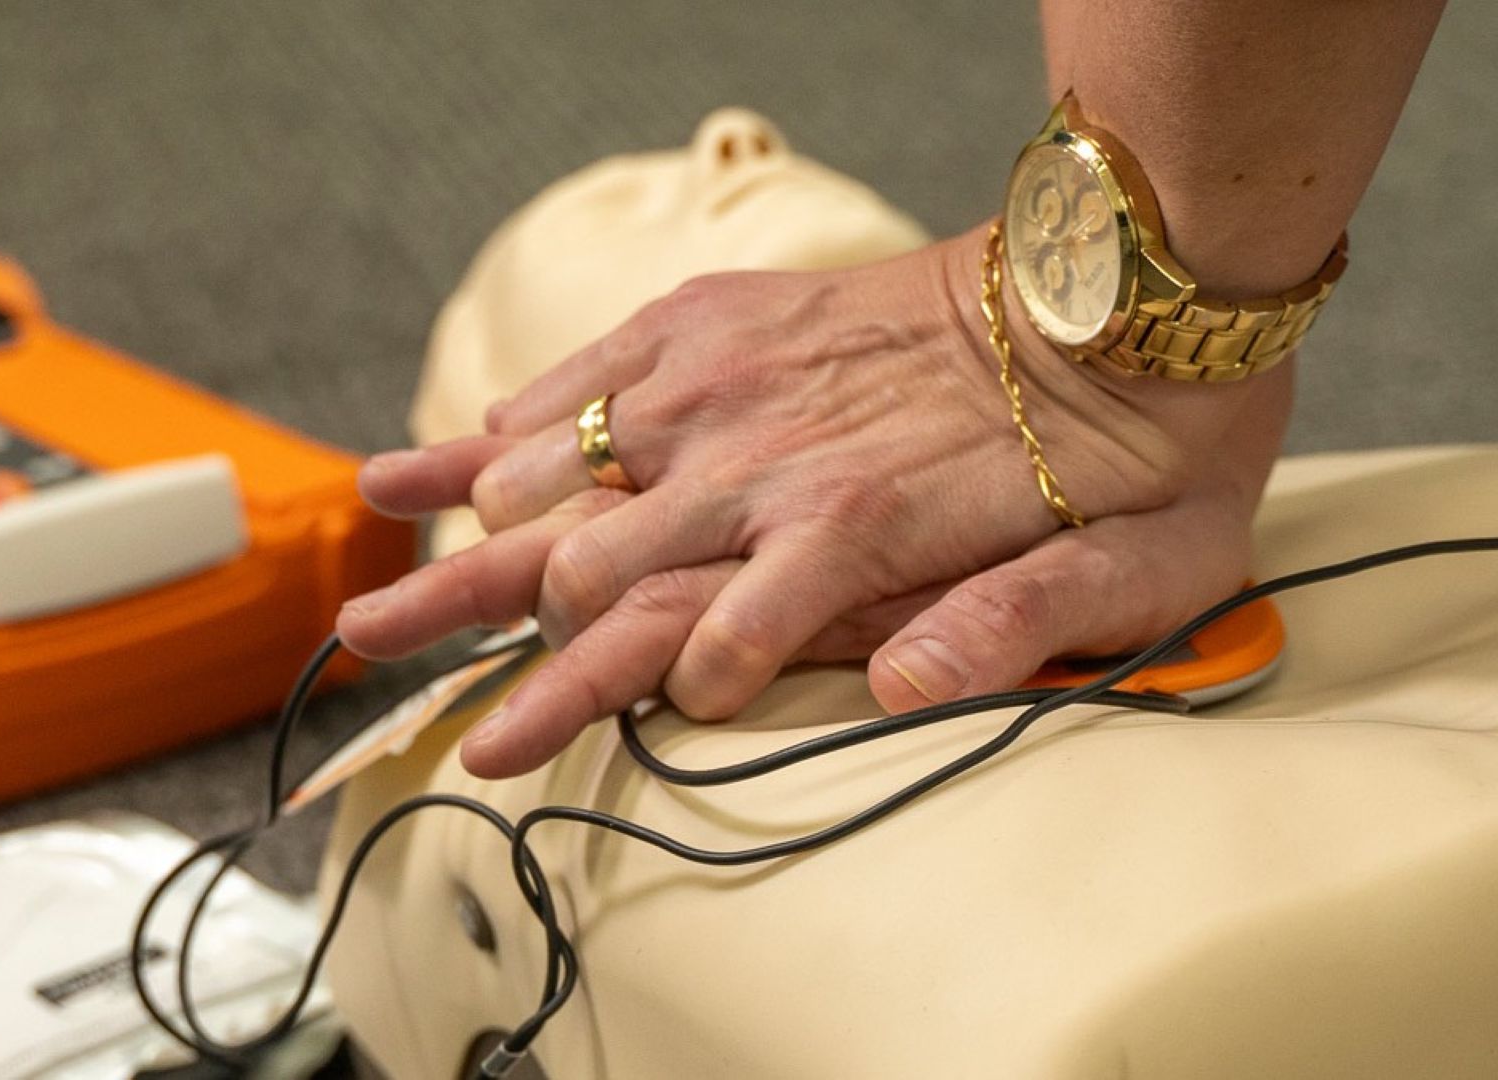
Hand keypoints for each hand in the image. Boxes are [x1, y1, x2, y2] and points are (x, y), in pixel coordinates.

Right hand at [341, 221, 1291, 776]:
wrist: (1124, 281)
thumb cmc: (1134, 444)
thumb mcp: (1134, 570)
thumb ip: (1014, 629)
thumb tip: (897, 691)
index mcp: (849, 531)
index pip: (681, 644)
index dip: (582, 709)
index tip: (515, 755)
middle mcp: (762, 460)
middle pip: (575, 561)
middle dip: (465, 626)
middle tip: (369, 666)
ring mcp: (733, 380)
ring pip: (557, 463)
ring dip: (456, 523)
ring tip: (363, 558)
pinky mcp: (726, 316)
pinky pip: (593, 369)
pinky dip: (517, 415)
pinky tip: (457, 445)